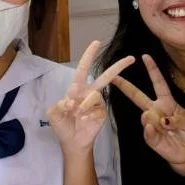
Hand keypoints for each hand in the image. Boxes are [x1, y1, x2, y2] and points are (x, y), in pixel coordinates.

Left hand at [47, 41, 133, 157]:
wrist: (72, 142)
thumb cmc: (62, 125)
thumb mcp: (54, 114)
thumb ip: (60, 104)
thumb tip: (72, 100)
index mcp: (77, 88)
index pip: (82, 69)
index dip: (89, 55)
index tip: (97, 43)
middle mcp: (89, 92)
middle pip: (105, 77)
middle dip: (118, 67)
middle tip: (131, 58)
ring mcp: (97, 103)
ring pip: (95, 95)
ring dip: (84, 105)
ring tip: (77, 114)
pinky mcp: (103, 113)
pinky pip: (98, 109)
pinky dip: (89, 115)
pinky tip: (84, 121)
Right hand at [111, 54, 184, 174]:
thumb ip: (177, 120)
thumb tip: (162, 120)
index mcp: (167, 103)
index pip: (159, 84)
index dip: (152, 70)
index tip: (145, 56)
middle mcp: (156, 111)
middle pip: (137, 96)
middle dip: (125, 86)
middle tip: (114, 77)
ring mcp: (151, 123)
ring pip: (145, 116)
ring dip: (155, 121)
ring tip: (166, 127)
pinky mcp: (150, 137)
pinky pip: (147, 131)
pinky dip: (151, 131)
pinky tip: (154, 130)